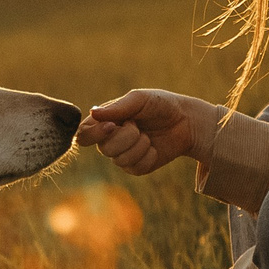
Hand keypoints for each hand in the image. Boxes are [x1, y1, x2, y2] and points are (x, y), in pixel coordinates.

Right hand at [75, 89, 209, 176]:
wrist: (186, 122)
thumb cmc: (161, 105)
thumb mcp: (140, 99)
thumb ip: (117, 107)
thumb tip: (93, 113)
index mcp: (105, 121)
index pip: (83, 135)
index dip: (93, 134)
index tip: (112, 125)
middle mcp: (110, 139)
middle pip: (104, 149)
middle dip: (126, 137)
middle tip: (138, 125)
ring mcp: (122, 155)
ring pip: (119, 160)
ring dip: (139, 146)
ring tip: (148, 135)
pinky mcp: (136, 167)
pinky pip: (135, 168)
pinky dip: (148, 156)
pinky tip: (154, 147)